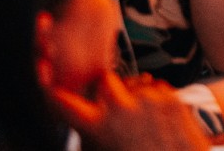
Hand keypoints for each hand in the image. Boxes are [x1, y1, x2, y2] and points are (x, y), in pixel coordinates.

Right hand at [49, 70, 207, 150]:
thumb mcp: (101, 149)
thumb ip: (90, 135)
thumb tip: (82, 122)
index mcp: (98, 126)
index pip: (64, 103)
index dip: (54, 94)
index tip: (52, 86)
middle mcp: (121, 108)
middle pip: (105, 79)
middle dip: (106, 88)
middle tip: (112, 104)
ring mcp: (148, 100)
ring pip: (135, 82)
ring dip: (134, 93)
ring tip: (141, 119)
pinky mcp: (171, 98)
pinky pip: (158, 89)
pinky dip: (156, 98)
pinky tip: (158, 119)